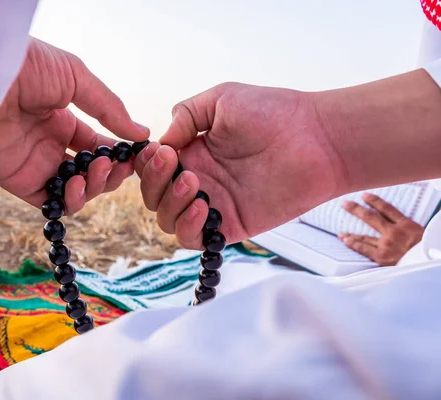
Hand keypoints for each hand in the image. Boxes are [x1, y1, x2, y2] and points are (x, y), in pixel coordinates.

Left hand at [0, 38, 148, 213]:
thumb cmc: (28, 68)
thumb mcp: (77, 79)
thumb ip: (110, 108)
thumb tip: (141, 133)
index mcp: (61, 120)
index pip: (97, 145)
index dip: (118, 153)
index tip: (137, 155)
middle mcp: (49, 144)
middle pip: (90, 171)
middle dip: (111, 172)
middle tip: (120, 165)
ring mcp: (35, 164)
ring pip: (75, 191)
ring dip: (96, 186)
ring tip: (100, 170)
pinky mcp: (20, 182)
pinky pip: (52, 202)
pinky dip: (72, 201)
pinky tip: (80, 184)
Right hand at [135, 82, 346, 248]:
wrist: (317, 138)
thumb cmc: (274, 112)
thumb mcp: (223, 98)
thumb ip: (187, 114)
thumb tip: (163, 140)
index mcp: (194, 152)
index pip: (154, 167)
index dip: (147, 163)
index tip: (159, 151)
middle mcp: (200, 180)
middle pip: (154, 196)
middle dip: (155, 181)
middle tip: (174, 163)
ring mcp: (214, 204)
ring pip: (168, 220)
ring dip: (170, 203)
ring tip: (193, 183)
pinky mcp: (231, 225)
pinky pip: (194, 239)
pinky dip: (188, 226)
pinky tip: (202, 205)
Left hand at [338, 193, 423, 264]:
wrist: (428, 264)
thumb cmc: (427, 249)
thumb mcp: (421, 233)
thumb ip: (408, 227)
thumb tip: (398, 222)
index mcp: (406, 225)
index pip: (387, 208)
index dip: (374, 201)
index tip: (364, 195)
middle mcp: (393, 232)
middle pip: (371, 217)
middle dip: (356, 210)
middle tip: (344, 204)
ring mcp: (386, 244)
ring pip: (365, 236)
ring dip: (351, 233)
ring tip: (341, 232)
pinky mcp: (382, 257)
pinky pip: (364, 249)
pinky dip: (354, 244)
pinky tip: (345, 240)